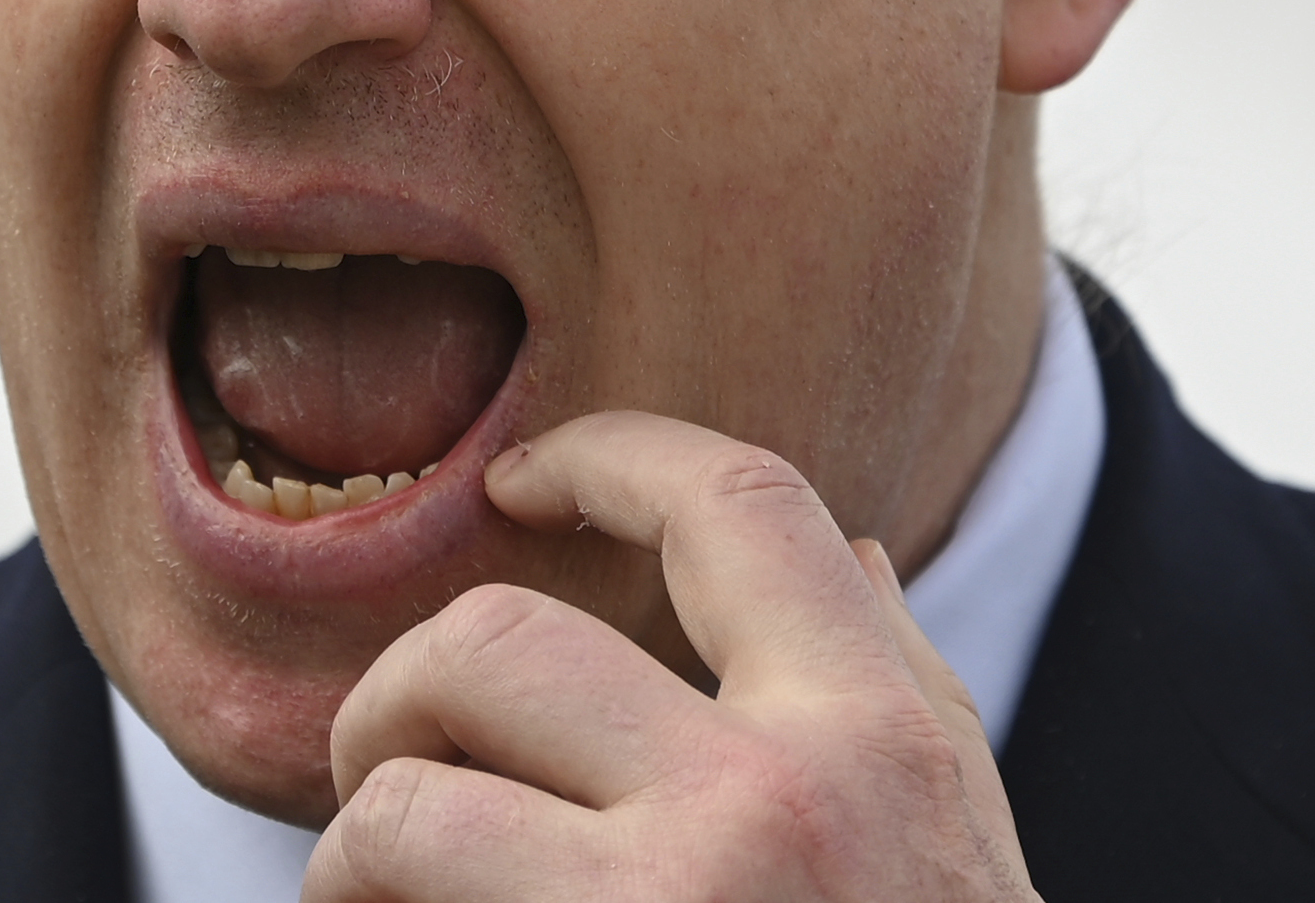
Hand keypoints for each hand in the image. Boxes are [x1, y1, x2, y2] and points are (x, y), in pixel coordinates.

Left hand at [302, 411, 1038, 901]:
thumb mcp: (958, 845)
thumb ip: (899, 688)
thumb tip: (848, 548)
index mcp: (875, 743)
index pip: (734, 505)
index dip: (610, 455)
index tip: (525, 478)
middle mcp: (768, 815)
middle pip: (489, 646)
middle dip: (402, 697)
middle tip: (396, 758)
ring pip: (398, 814)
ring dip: (356, 855)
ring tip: (380, 898)